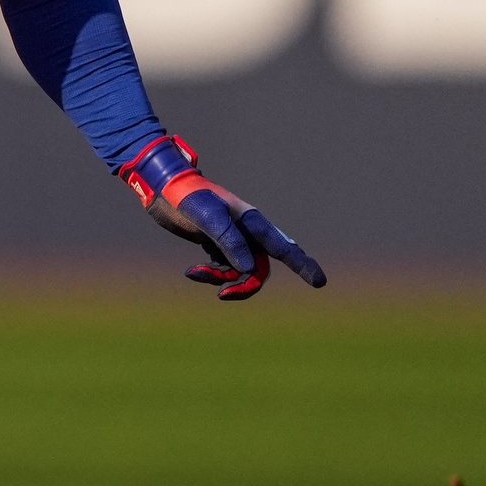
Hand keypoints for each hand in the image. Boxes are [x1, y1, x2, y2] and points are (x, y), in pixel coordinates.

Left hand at [120, 135, 326, 299]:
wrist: (165, 190)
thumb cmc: (190, 198)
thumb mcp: (209, 218)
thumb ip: (229, 241)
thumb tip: (249, 268)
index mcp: (252, 223)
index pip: (284, 249)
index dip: (303, 266)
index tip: (320, 282)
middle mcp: (247, 233)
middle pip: (258, 270)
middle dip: (243, 284)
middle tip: (223, 296)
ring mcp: (233, 240)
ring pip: (239, 273)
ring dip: (220, 279)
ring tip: (195, 272)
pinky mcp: (218, 246)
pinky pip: (223, 270)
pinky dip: (210, 275)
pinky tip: (192, 271)